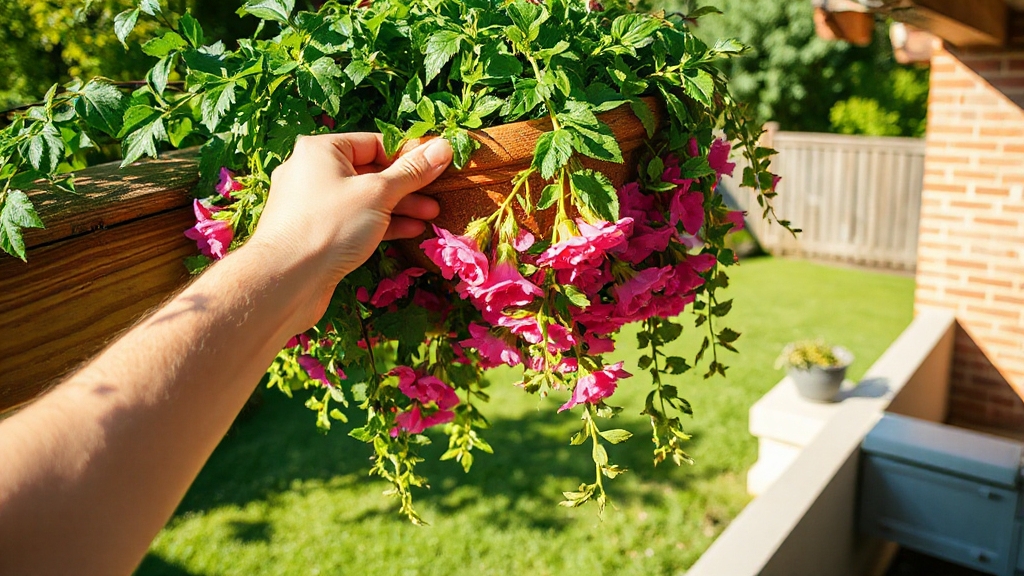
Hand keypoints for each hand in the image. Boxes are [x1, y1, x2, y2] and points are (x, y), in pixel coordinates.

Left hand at [249, 133, 450, 329]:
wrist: (285, 280)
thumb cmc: (330, 226)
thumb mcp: (379, 193)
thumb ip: (412, 172)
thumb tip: (443, 147)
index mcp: (321, 150)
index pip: (374, 143)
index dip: (408, 154)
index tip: (438, 165)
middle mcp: (312, 172)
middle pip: (370, 171)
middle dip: (407, 185)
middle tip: (439, 194)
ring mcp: (312, 205)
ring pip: (364, 199)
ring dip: (399, 206)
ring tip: (431, 215)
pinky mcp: (316, 233)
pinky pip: (354, 220)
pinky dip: (381, 224)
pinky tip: (409, 231)